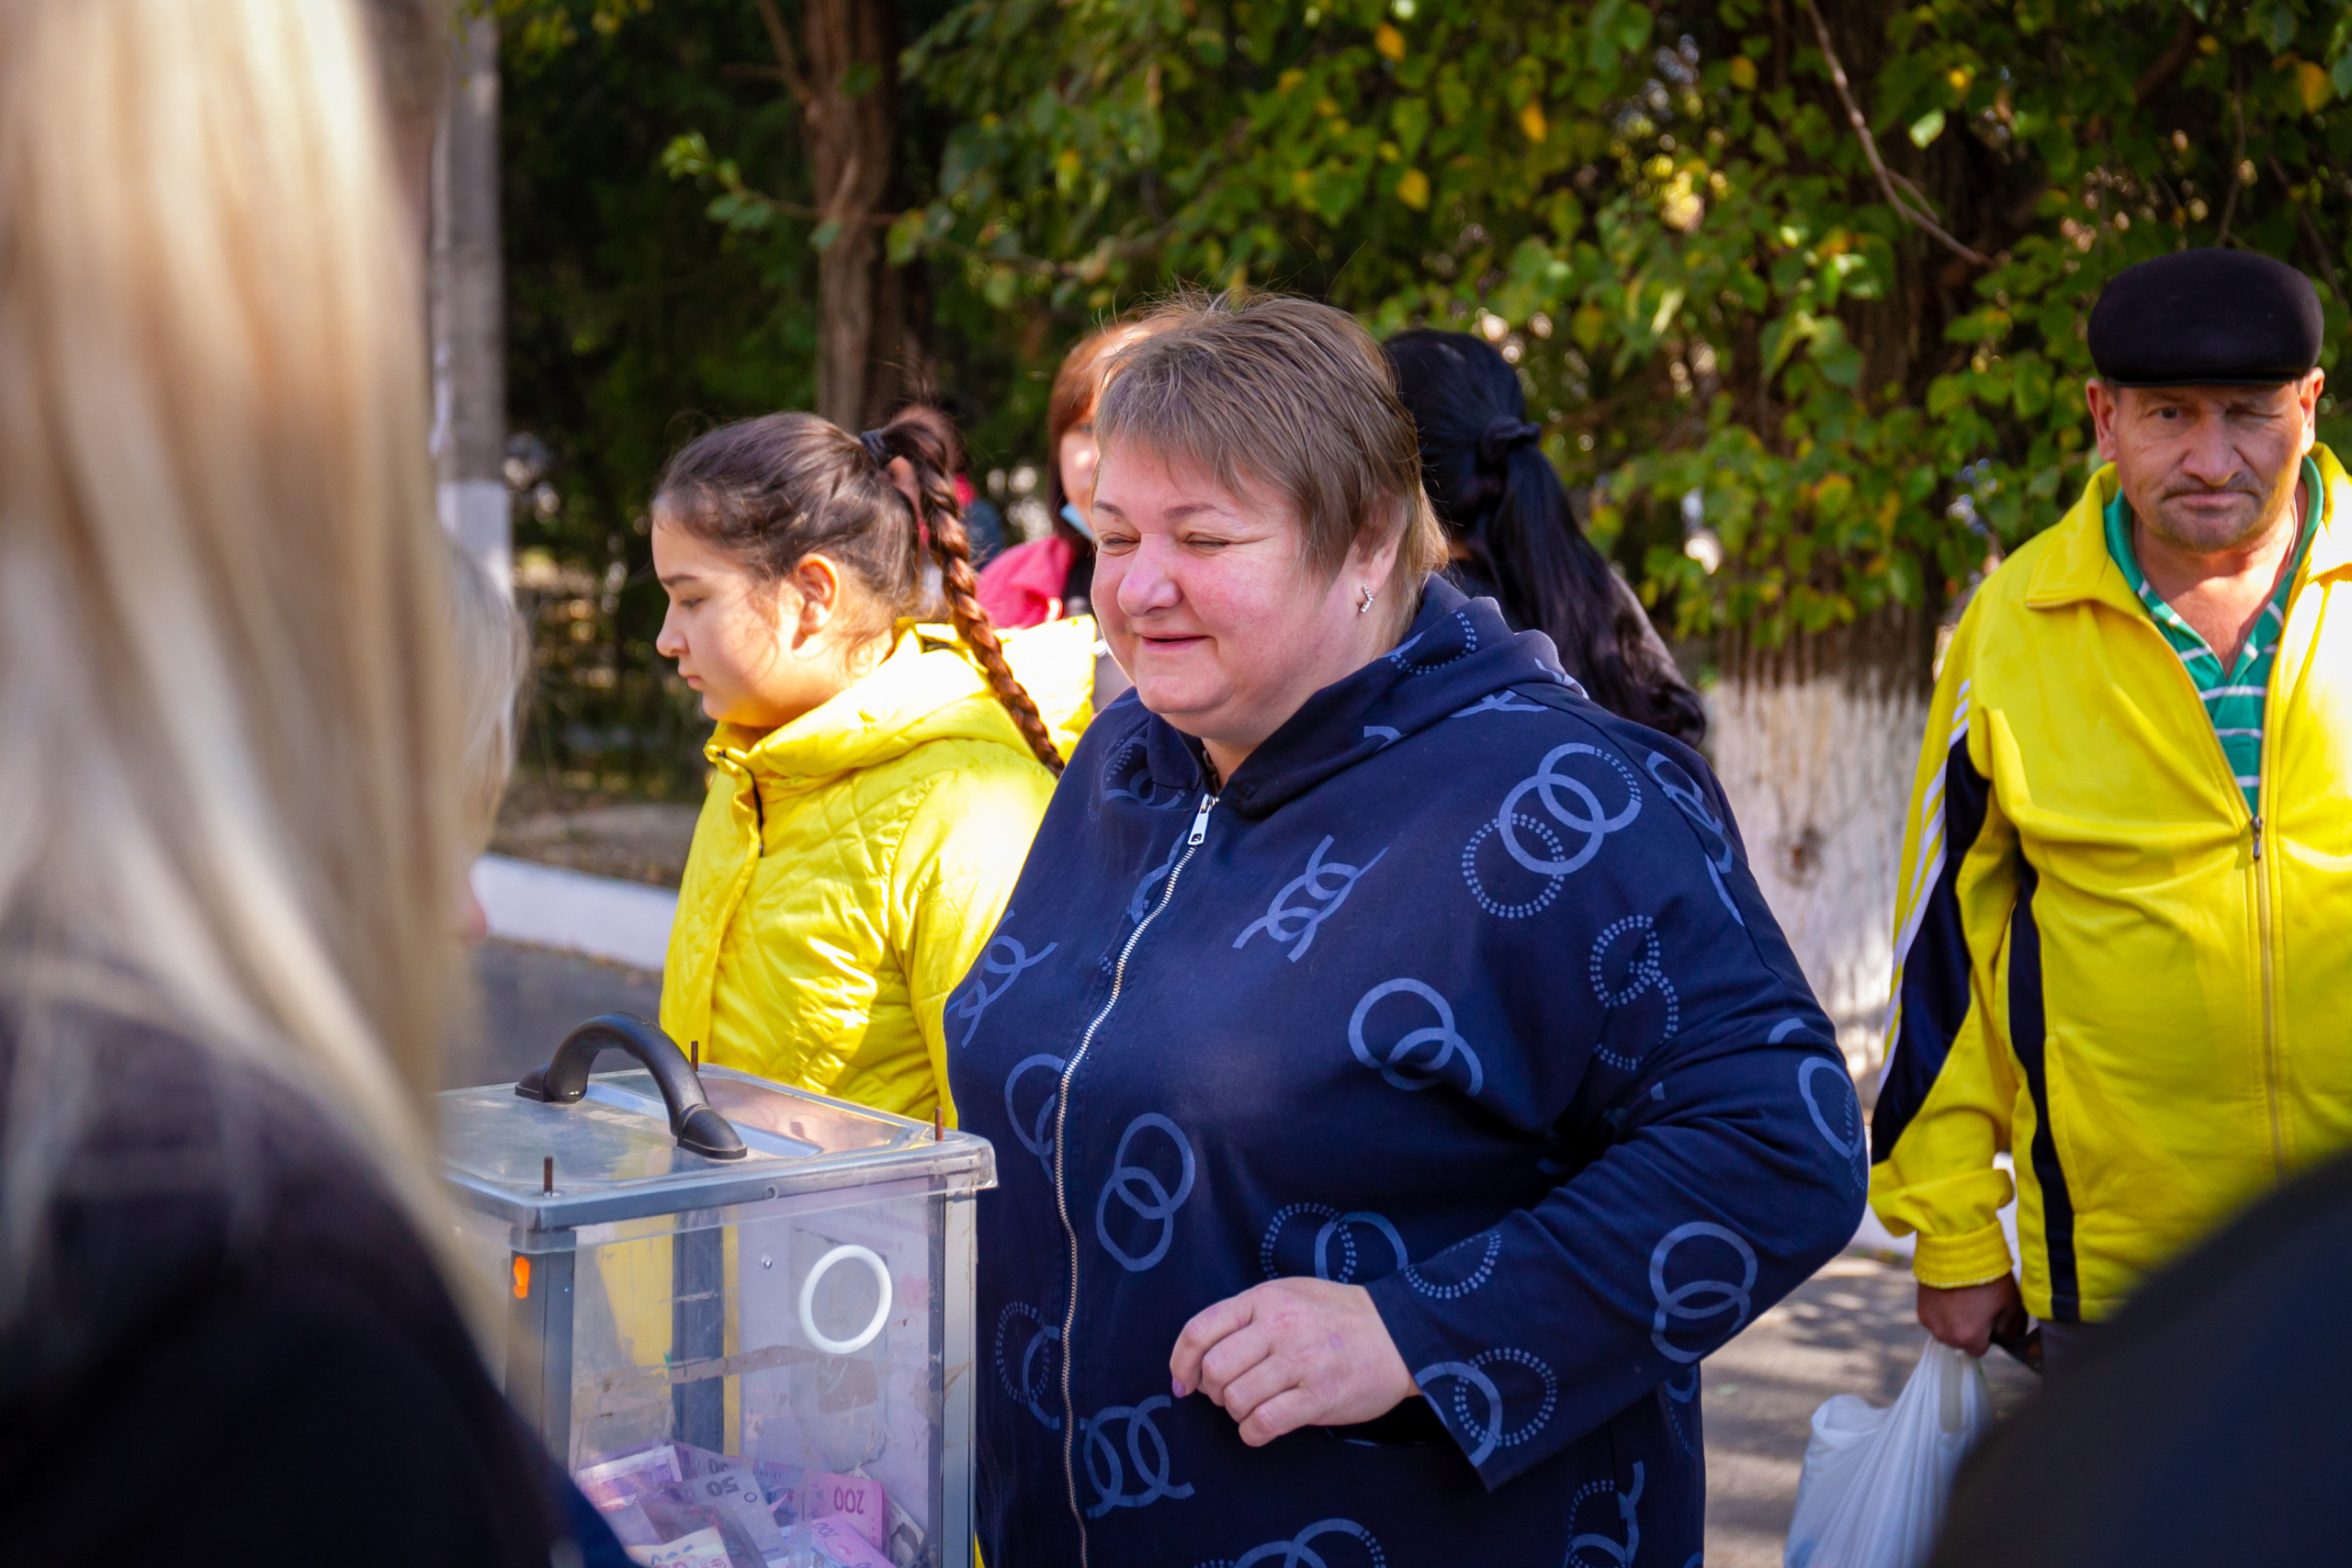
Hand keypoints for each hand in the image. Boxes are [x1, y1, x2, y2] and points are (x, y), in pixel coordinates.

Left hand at [1168, 1278, 1416, 1446]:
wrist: (1400, 1333)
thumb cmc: (1338, 1316)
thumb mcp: (1290, 1295)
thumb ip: (1246, 1317)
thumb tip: (1198, 1358)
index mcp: (1265, 1298)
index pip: (1199, 1330)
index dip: (1181, 1362)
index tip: (1183, 1382)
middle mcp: (1279, 1326)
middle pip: (1214, 1370)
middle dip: (1213, 1391)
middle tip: (1230, 1394)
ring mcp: (1300, 1361)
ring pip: (1236, 1400)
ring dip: (1237, 1412)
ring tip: (1255, 1406)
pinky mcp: (1319, 1396)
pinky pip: (1263, 1423)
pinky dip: (1253, 1432)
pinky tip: (1263, 1426)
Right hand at [1917, 1275, 2024, 1357]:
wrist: (1956, 1249)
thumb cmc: (1988, 1277)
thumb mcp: (2011, 1305)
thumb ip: (2009, 1329)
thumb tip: (2004, 1337)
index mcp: (1969, 1338)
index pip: (1979, 1350)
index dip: (1986, 1335)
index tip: (1988, 1317)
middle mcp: (1945, 1335)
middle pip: (1959, 1342)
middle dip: (1967, 1329)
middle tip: (1975, 1304)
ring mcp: (1930, 1322)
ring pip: (1945, 1330)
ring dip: (1952, 1321)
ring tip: (1960, 1297)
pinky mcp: (1920, 1308)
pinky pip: (1934, 1318)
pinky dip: (1940, 1310)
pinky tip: (1948, 1294)